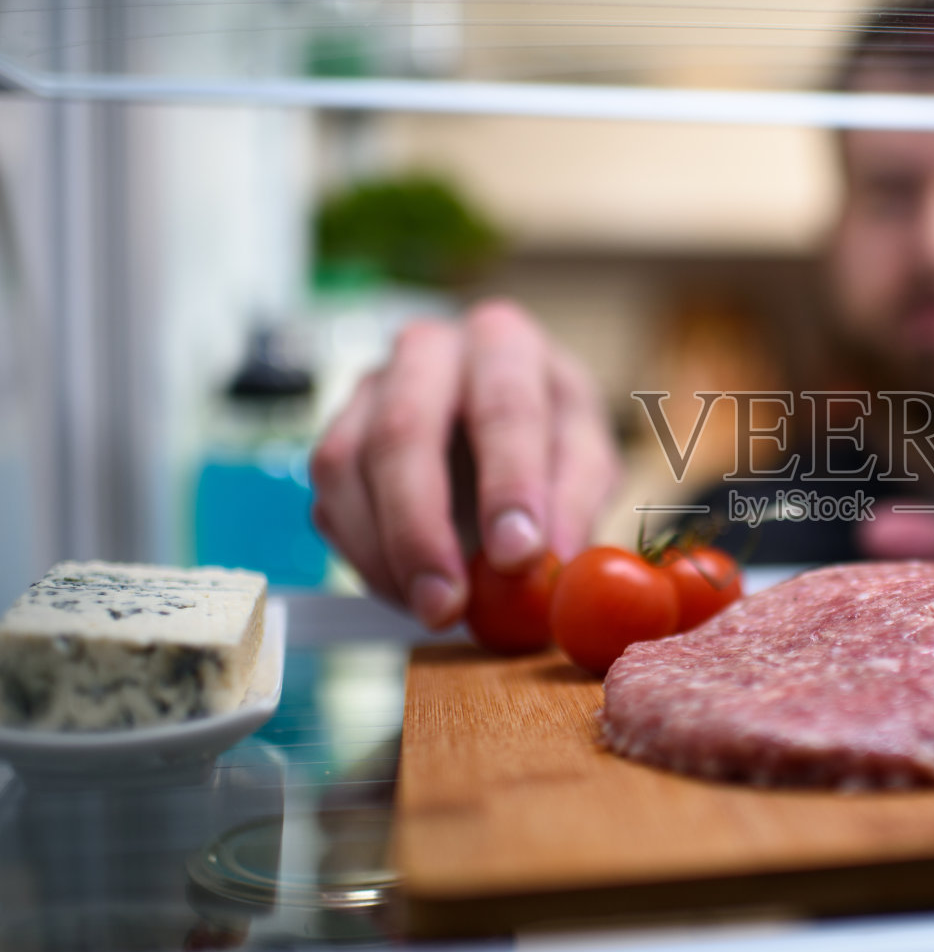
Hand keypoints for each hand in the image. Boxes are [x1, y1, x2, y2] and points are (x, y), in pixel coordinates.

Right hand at [310, 300, 619, 628]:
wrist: (504, 426)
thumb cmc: (549, 435)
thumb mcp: (587, 460)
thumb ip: (574, 506)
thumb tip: (546, 566)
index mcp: (503, 341)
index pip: (503, 405)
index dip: (508, 484)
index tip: (517, 555)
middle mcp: (426, 352)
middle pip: (403, 430)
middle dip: (422, 530)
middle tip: (449, 605)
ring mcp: (368, 391)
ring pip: (347, 466)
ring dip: (385, 554)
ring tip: (433, 609)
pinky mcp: (337, 441)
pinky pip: (329, 502)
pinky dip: (363, 559)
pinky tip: (407, 591)